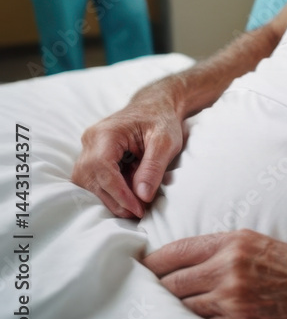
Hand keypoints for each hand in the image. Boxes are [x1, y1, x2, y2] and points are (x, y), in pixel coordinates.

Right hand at [71, 83, 184, 218]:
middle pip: (92, 180)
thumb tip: (142, 197)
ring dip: (111, 197)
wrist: (156, 106)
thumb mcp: (166, 141)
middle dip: (114, 200)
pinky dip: (111, 190)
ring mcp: (88, 149)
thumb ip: (153, 167)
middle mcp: (90, 141)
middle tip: (138, 212)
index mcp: (106, 133)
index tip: (138, 210)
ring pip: (90, 184)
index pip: (103, 170)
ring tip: (136, 203)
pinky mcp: (92, 157)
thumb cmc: (162, 119)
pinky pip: (94, 181)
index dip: (119, 194)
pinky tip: (129, 193)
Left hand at [143, 231, 286, 318]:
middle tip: (142, 301)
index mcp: (233, 244)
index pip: (174, 253)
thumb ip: (220, 253)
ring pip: (185, 314)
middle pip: (170, 286)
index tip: (137, 271)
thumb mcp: (259, 245)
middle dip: (156, 294)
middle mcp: (229, 273)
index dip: (150, 264)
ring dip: (177, 317)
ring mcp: (235, 308)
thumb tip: (180, 269)